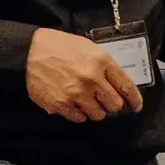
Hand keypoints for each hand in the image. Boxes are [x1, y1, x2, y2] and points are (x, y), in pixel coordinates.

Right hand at [26, 27, 143, 121]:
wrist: (28, 51)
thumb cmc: (59, 46)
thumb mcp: (88, 47)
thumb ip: (104, 65)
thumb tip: (117, 84)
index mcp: (101, 62)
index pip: (126, 86)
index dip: (134, 99)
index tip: (136, 106)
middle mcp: (91, 80)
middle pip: (114, 105)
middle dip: (112, 104)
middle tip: (104, 100)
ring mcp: (76, 95)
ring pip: (97, 115)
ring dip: (94, 110)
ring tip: (85, 100)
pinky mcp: (61, 105)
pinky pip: (79, 118)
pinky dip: (78, 113)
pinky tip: (72, 102)